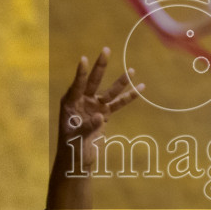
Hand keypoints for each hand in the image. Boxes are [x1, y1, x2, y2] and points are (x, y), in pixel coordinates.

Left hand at [59, 48, 140, 173]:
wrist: (77, 160)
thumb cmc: (71, 149)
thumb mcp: (76, 139)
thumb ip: (87, 126)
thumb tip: (101, 116)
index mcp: (70, 104)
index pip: (76, 85)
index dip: (81, 73)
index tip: (84, 59)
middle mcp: (82, 101)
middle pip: (93, 81)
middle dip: (100, 66)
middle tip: (106, 49)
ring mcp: (94, 107)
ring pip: (109, 92)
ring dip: (121, 82)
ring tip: (133, 70)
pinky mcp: (104, 115)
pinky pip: (118, 104)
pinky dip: (129, 98)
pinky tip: (140, 89)